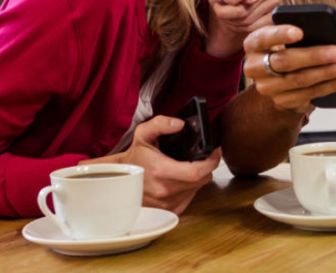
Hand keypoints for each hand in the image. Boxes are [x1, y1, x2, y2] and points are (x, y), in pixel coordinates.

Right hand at [84, 115, 220, 213]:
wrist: (120, 180)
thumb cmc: (134, 158)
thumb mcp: (144, 134)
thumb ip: (161, 124)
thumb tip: (179, 124)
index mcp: (161, 172)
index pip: (198, 171)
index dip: (212, 161)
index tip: (215, 151)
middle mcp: (165, 191)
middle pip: (202, 179)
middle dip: (206, 166)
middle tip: (203, 156)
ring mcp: (167, 204)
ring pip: (197, 188)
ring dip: (198, 177)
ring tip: (188, 166)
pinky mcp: (169, 211)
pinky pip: (190, 197)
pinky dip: (190, 188)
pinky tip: (182, 179)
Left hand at [205, 0, 279, 56]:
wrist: (233, 6)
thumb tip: (252, 0)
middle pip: (245, 8)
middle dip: (229, 13)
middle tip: (225, 9)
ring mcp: (274, 1)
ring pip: (248, 20)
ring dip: (234, 22)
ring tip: (231, 15)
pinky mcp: (274, 16)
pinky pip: (254, 28)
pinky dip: (243, 28)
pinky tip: (241, 21)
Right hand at [242, 24, 335, 114]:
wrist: (278, 79)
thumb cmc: (288, 48)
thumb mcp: (287, 38)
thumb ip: (300, 33)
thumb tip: (326, 33)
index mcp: (254, 43)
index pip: (264, 37)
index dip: (281, 34)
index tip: (301, 32)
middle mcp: (255, 66)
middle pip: (285, 61)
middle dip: (314, 56)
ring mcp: (268, 87)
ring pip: (300, 80)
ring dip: (328, 73)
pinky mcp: (282, 101)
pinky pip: (310, 94)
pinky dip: (332, 86)